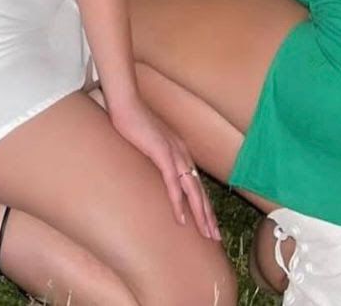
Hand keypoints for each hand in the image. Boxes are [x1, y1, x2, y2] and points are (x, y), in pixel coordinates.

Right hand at [108, 98, 220, 241]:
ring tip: (206, 233)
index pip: (197, 183)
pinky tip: (180, 218)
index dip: (204, 205)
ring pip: (192, 189)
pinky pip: (173, 182)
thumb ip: (156, 155)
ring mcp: (174, 152)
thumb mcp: (149, 143)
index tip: (210, 223)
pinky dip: (178, 201)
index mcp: (180, 151)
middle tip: (215, 237)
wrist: (125, 103)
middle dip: (208, 215)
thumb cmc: (133, 122)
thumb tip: (156, 169)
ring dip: (200, 214)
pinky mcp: (162, 153)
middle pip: (200, 190)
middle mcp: (182, 153)